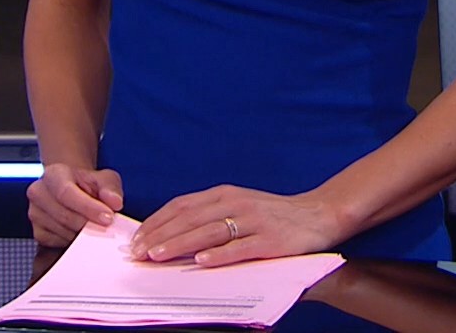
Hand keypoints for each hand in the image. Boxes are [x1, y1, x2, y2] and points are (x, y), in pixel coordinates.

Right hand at [26, 164, 123, 247]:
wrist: (73, 189)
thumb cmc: (87, 184)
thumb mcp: (104, 179)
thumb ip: (111, 188)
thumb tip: (115, 202)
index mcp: (53, 174)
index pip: (66, 193)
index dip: (88, 207)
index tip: (108, 217)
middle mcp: (39, 192)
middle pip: (65, 216)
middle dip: (89, 224)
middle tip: (108, 227)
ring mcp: (35, 213)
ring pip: (63, 231)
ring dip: (84, 234)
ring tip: (95, 226)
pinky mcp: (37, 232)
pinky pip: (58, 242)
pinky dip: (74, 241)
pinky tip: (81, 231)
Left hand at [126, 185, 345, 267]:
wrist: (318, 215)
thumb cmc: (273, 215)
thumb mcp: (239, 207)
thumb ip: (210, 216)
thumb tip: (173, 233)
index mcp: (225, 194)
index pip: (182, 206)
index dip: (157, 222)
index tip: (137, 239)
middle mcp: (236, 204)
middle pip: (191, 218)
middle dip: (161, 236)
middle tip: (139, 253)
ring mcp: (253, 221)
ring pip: (210, 232)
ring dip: (181, 244)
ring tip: (159, 256)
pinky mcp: (270, 240)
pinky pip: (240, 248)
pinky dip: (220, 255)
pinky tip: (201, 262)